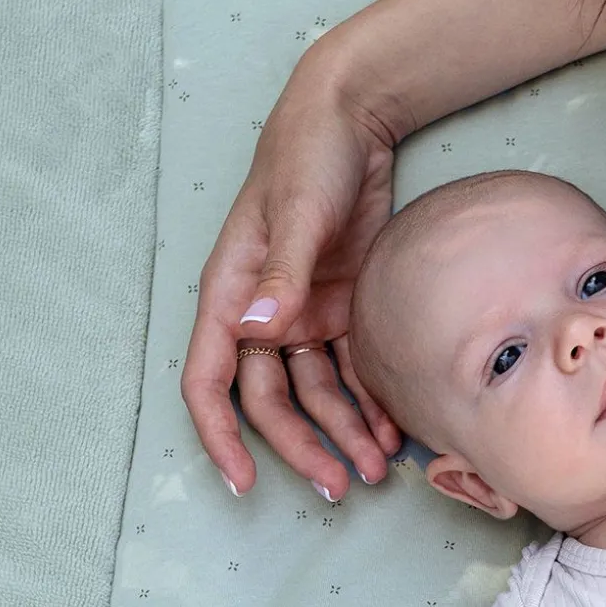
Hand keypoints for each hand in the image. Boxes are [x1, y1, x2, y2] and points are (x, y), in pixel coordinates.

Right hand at [182, 52, 402, 500]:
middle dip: (302, 447)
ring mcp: (304, 315)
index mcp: (230, 294)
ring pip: (317, 395)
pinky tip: (396, 433)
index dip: (221, 435)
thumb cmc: (309, 155)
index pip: (209, 379)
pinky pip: (353, 372)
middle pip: (271, 401)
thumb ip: (280, 272)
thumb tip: (256, 328)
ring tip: (379, 469)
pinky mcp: (345, 311)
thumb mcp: (297, 211)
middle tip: (340, 487)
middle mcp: (262, 314)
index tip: (243, 480)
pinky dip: (371, 404)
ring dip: (344, 434)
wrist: (355, 119)